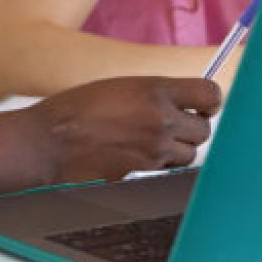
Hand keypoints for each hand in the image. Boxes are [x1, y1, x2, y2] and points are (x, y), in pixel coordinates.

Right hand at [27, 76, 220, 183]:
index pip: (210, 93)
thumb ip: (156, 93)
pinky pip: (167, 170)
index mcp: (156, 90)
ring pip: (189, 154)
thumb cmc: (80, 108)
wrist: (51, 141)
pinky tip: (135, 155)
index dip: (208, 100)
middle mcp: (161, 120)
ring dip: (176, 149)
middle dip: (191, 127)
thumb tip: (184, 101)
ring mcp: (154, 150)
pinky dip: (159, 165)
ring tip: (148, 140)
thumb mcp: (123, 86)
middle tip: (172, 124)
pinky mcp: (144, 174)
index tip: (200, 104)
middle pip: (204, 129)